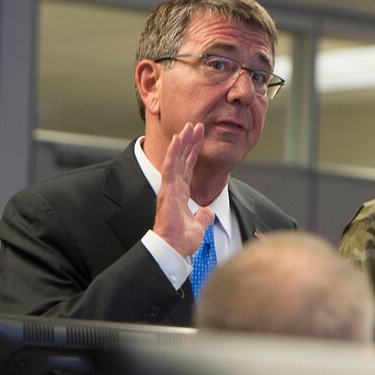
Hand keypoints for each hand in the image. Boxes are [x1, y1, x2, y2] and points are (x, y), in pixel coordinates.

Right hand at [153, 122, 215, 256]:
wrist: (172, 249)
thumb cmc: (180, 241)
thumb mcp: (198, 227)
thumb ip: (203, 217)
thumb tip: (208, 212)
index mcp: (180, 193)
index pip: (188, 167)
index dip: (193, 151)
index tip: (199, 136)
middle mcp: (173, 188)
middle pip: (182, 158)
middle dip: (190, 141)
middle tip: (197, 124)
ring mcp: (169, 188)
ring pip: (176, 159)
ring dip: (182, 142)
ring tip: (189, 126)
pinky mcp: (166, 191)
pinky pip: (170, 168)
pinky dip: (173, 153)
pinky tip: (177, 140)